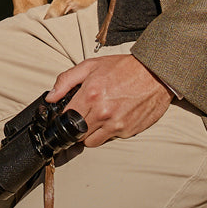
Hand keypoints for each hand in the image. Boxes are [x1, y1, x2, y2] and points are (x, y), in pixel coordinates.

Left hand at [47, 55, 172, 147]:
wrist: (155, 73)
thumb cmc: (124, 68)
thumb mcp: (91, 66)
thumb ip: (66, 81)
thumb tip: (51, 97)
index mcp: (90, 95)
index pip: (66, 119)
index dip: (64, 118)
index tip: (68, 115)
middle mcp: (102, 113)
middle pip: (78, 134)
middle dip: (78, 127)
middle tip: (85, 115)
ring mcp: (116, 124)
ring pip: (92, 142)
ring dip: (92, 133)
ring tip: (99, 117)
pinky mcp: (128, 131)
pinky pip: (111, 138)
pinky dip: (110, 131)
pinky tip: (115, 116)